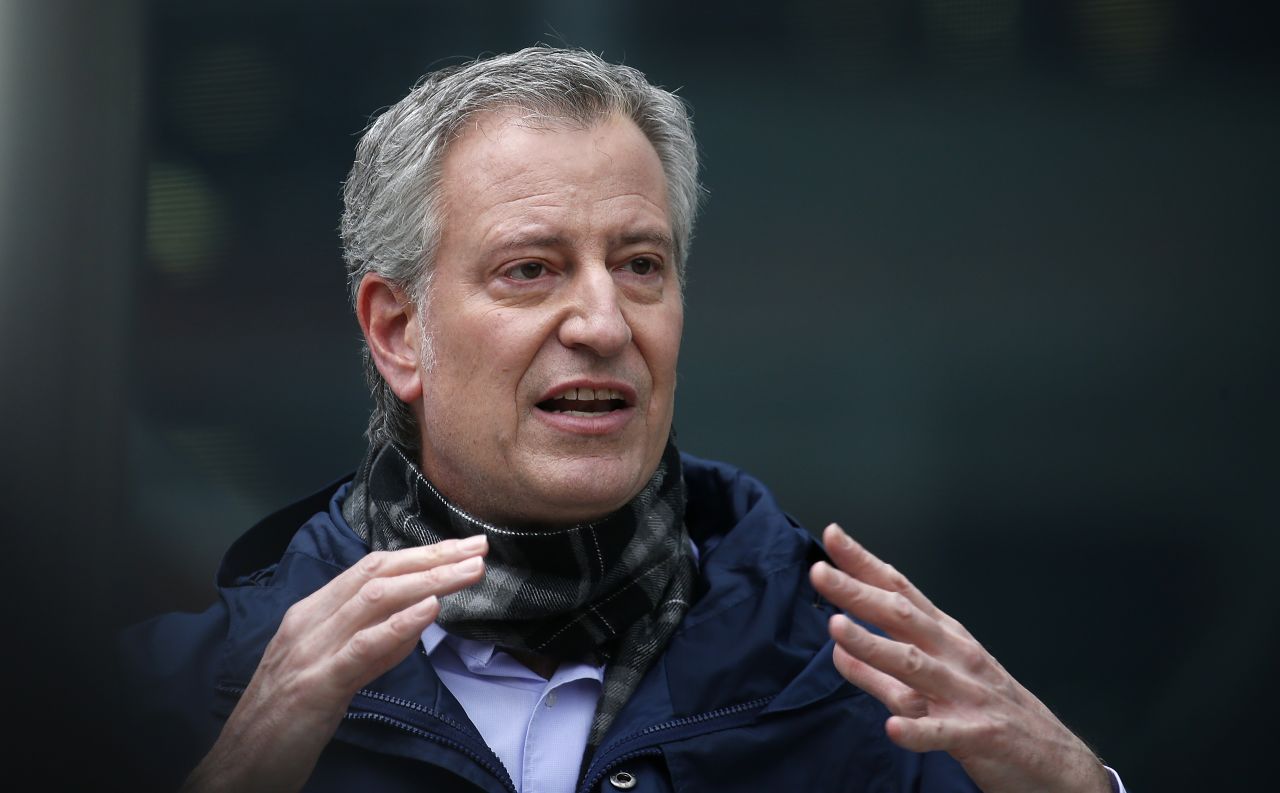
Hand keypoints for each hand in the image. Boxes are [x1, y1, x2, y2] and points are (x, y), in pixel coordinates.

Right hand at [182, 535, 488, 792]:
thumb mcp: (330, 672)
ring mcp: (310, 651)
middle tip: (478, 548)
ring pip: (374, 599)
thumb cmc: (283, 722)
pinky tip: (431, 609)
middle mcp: (309, 623)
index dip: (420, 554)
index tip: (462, 548)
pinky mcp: (315, 686)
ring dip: (429, 580)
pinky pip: (361, 647)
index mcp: (310, 616)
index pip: (371, 570)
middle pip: (378, 574)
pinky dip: (399, 625)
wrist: (235, 769)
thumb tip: (418, 617)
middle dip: (432, 557)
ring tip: (469, 571)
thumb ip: (372, 645)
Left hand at [809, 524, 1109, 792]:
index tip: (832, 537)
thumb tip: (836, 646)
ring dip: (875, 647)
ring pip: (915, 667)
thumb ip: (881, 669)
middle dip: (858, 593)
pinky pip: (944, 733)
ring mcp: (968, 695)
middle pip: (902, 617)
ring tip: (838, 630)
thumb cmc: (990, 713)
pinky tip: (893, 728)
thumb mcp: (934, 684)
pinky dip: (919, 730)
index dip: (865, 564)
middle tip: (820, 572)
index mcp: (945, 638)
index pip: (900, 591)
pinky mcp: (979, 736)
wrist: (1056, 761)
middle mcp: (955, 657)